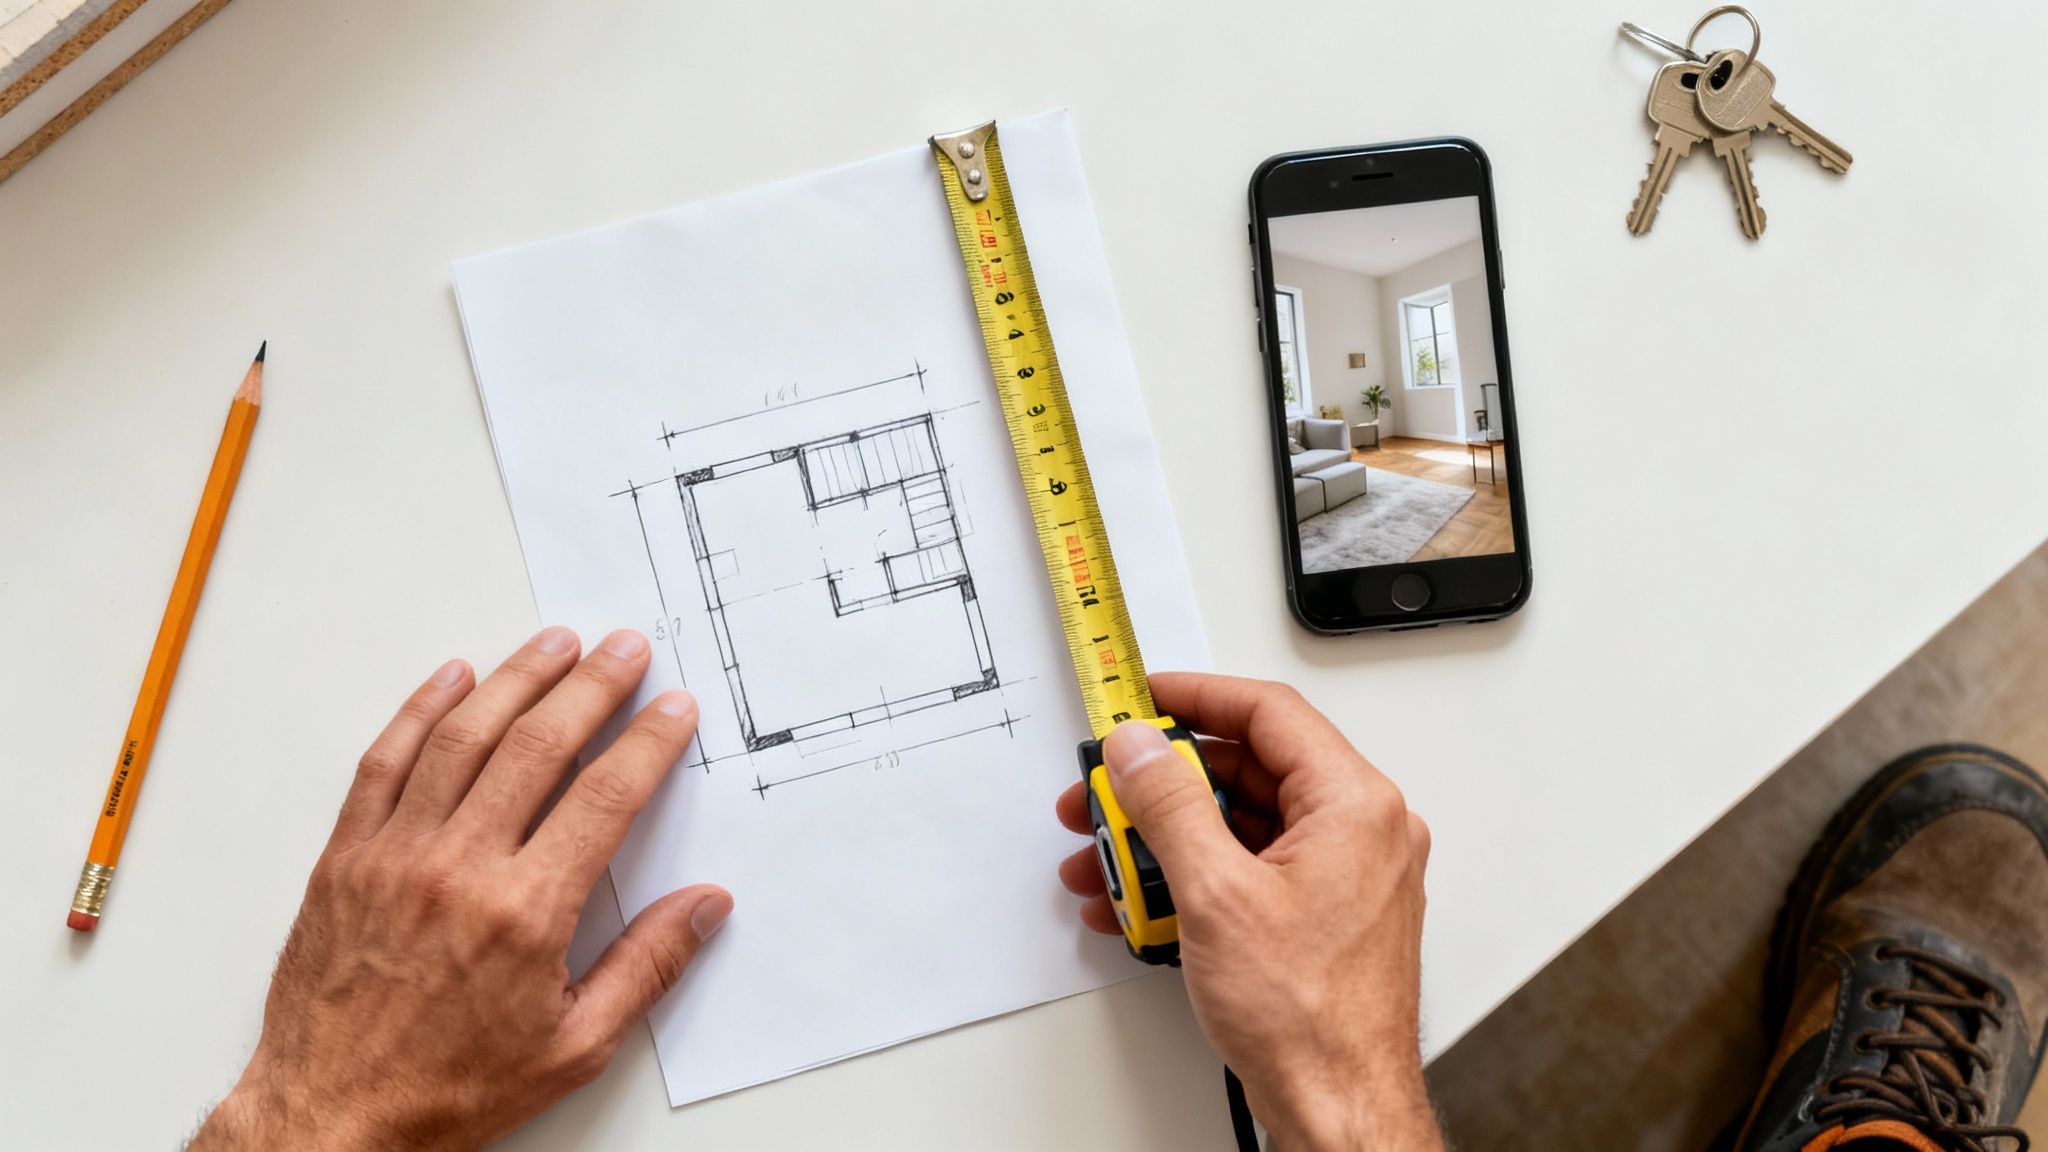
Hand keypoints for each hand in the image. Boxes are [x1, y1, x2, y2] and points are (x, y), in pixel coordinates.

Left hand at [190, 627, 731, 1151]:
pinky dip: (420, 711)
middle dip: (592, 687)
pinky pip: (385, 762)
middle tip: (626, 649)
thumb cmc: (451, 1090)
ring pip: (463, 737)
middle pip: (538, 746)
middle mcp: (459, 869)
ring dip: (516, 679)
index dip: (647, 743)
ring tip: (556, 642)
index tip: (673, 708)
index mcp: (525, 914)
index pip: (603, 798)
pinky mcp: (346, 858)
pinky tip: (452, 677)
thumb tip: (707, 906)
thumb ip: (648, 966)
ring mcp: (396, 855)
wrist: (332, 1117)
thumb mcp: (575, 1046)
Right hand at [1055, 673, 1439, 1151]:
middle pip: (1248, 772)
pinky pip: (1248, 873)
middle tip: (1106, 793)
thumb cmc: (1310, 1019)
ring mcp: (1344, 876)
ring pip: (1240, 828)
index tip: (1145, 699)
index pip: (1269, 714)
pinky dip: (1193, 879)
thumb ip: (1169, 806)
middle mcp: (1361, 832)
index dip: (1197, 698)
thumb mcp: (1216, 894)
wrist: (1339, 1107)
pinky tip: (1139, 901)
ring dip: (1167, 840)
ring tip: (1108, 858)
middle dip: (1163, 786)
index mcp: (1355, 806)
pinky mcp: (1321, 916)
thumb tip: (1142, 749)